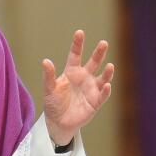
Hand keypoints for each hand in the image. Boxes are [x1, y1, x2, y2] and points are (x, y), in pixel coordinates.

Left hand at [42, 30, 113, 146]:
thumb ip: (49, 76)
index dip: (78, 44)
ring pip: (102, 77)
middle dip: (99, 53)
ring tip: (110, 66)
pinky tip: (107, 85)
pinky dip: (105, 90)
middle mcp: (84, 77)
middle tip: (104, 43)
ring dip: (107, 72)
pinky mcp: (96, 102)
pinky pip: (102, 95)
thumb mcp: (49, 89)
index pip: (75, 55)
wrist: (59, 122)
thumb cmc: (53, 103)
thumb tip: (46, 61)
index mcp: (72, 71)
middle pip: (93, 62)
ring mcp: (91, 89)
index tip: (80, 32)